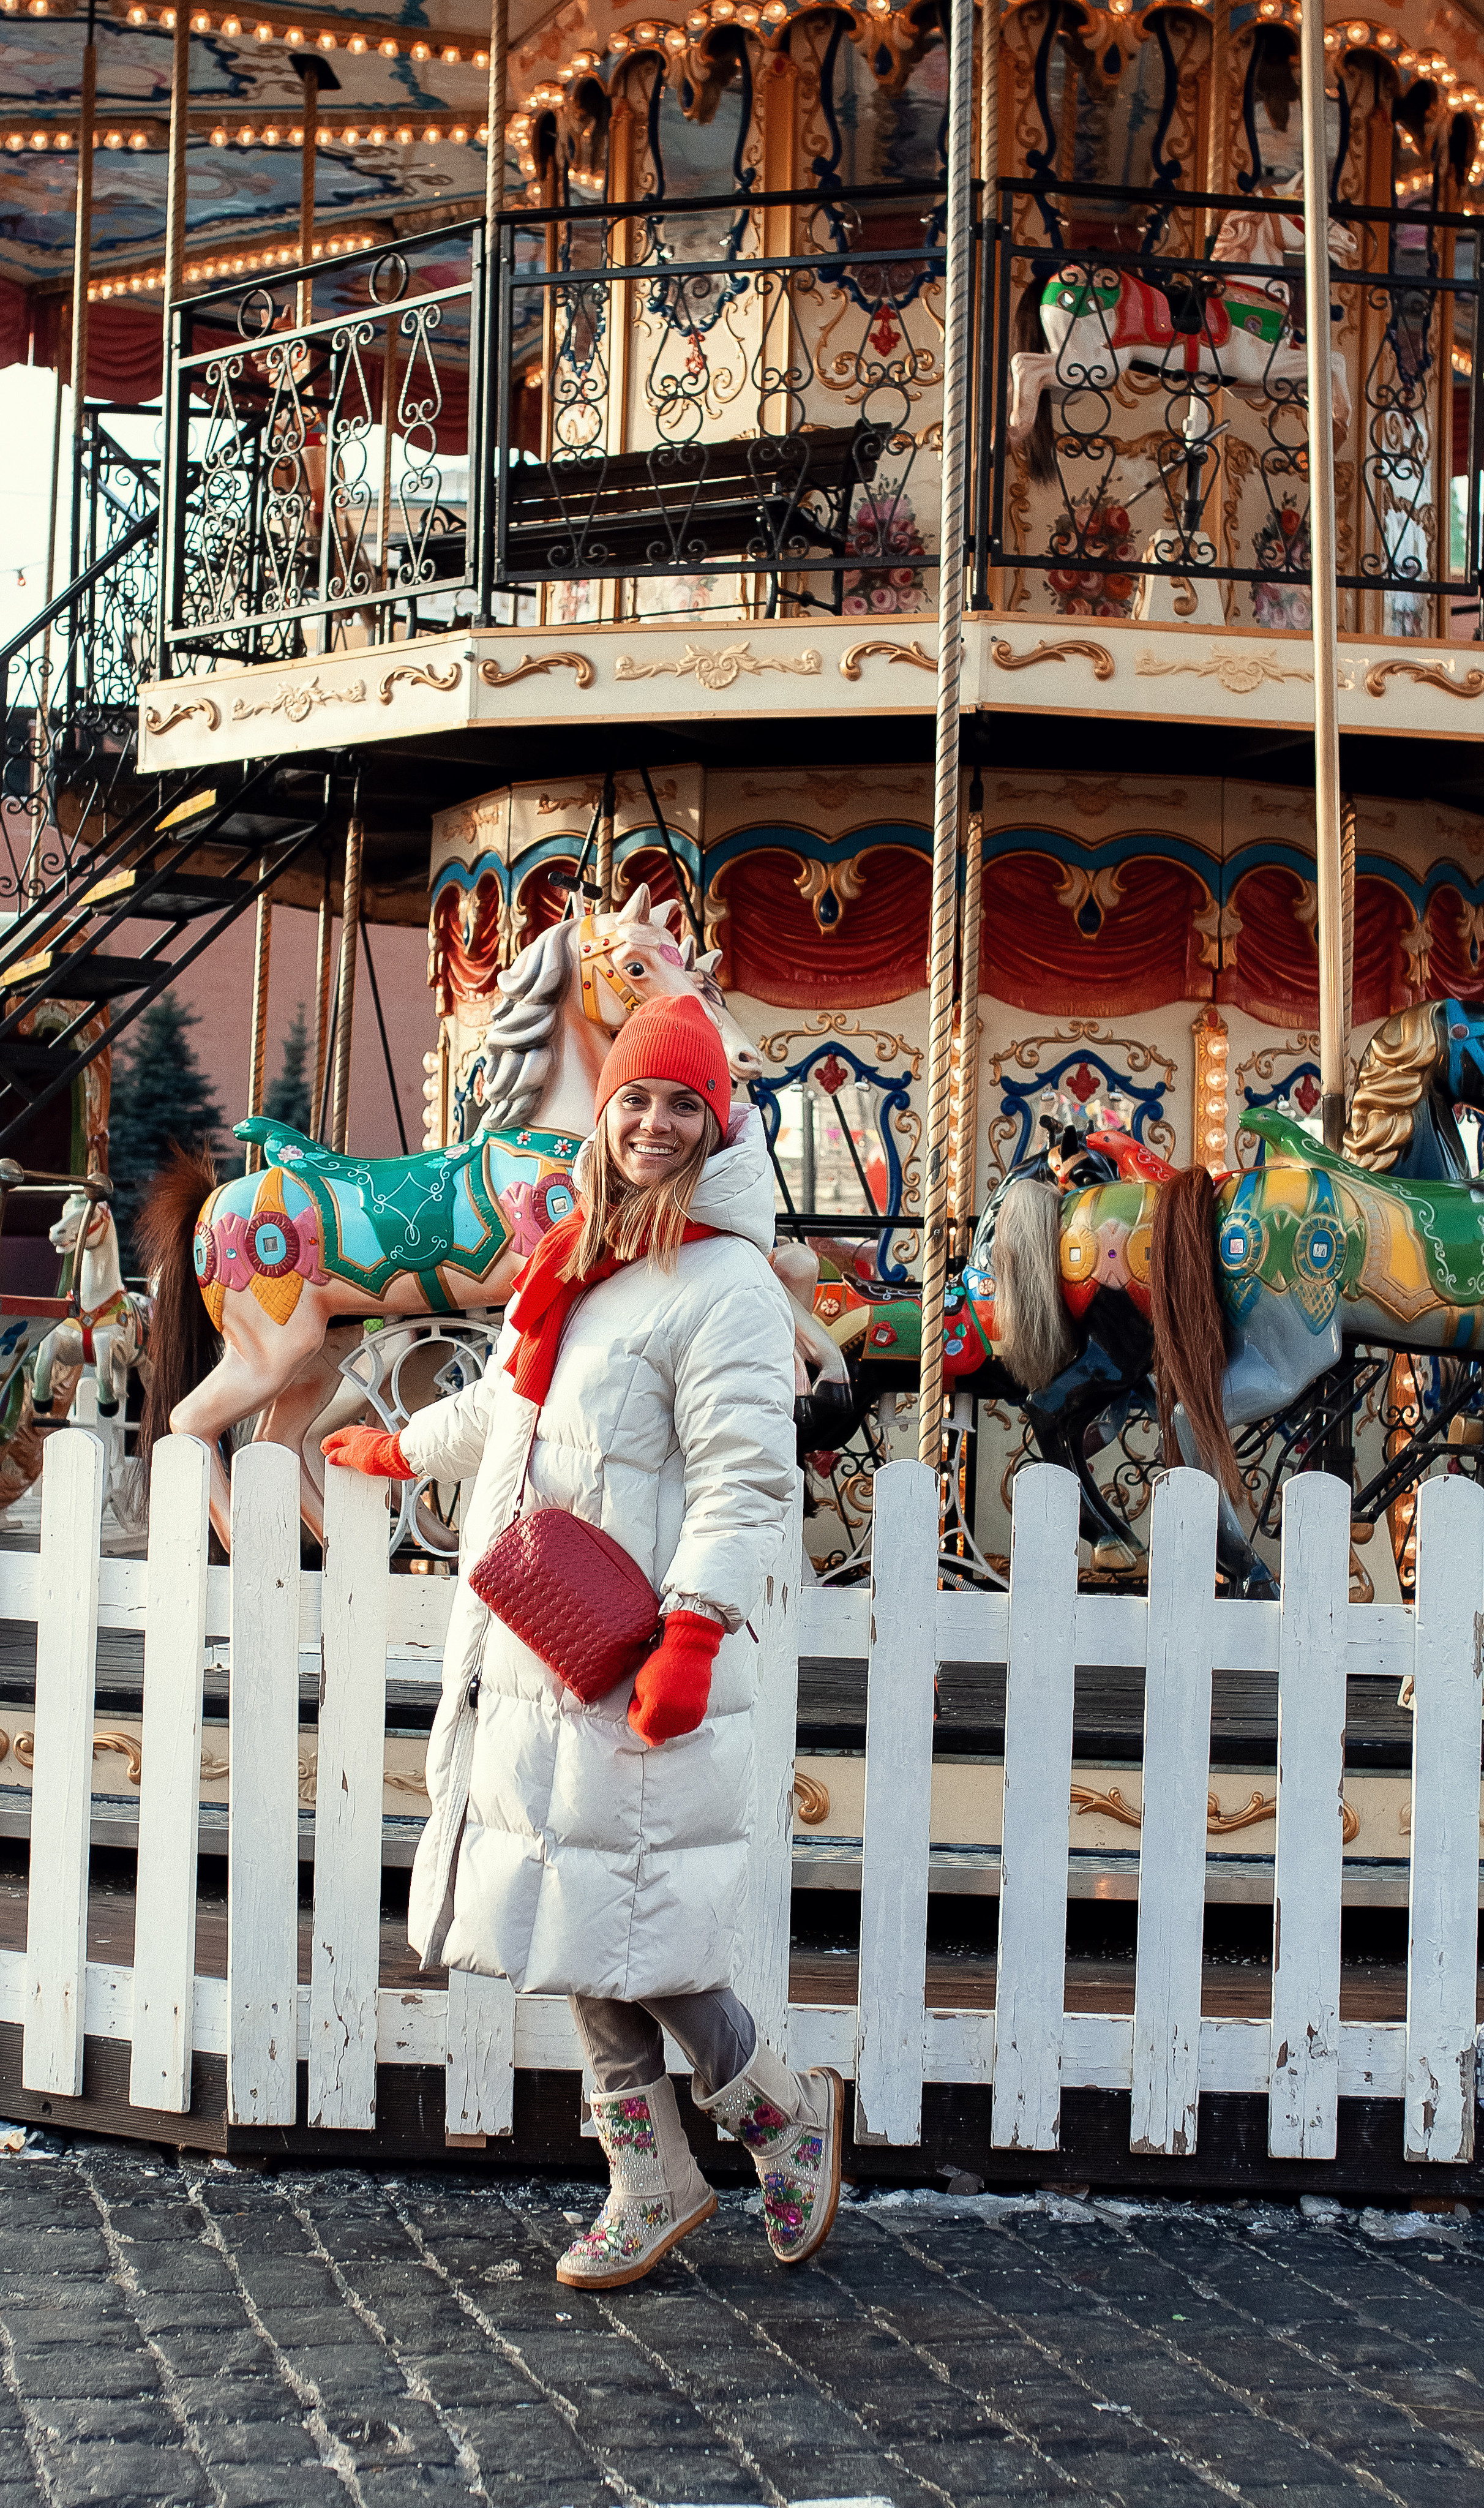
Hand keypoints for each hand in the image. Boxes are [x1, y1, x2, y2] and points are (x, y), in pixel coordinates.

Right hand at [320, 1426, 414, 1480]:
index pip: (335, 1438)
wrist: (399, 1457)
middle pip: (346, 1443)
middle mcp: (362, 1436)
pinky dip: (361, 1461)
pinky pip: (367, 1456)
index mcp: (352, 1433)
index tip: (324, 1450)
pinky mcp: (381, 1451)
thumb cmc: (378, 1453)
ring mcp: (372, 1443)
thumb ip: (340, 1457)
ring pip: (357, 1449)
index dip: (328, 1445)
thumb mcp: (351, 1457)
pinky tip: (361, 1468)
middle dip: (339, 1451)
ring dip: (350, 1457)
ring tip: (345, 1466)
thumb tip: (332, 1457)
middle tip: (332, 1459)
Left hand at [628, 1609, 722, 1746]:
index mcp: (657, 1709)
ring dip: (662, 1722)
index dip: (635, 1716)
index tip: (637, 1704)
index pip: (640, 1728)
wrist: (689, 1652)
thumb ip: (639, 1707)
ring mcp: (689, 1718)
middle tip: (649, 1703)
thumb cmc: (664, 1664)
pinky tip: (674, 1703)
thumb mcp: (641, 1684)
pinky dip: (676, 1719)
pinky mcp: (699, 1715)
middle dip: (648, 1721)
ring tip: (663, 1701)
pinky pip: (683, 1726)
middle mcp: (675, 1718)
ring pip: (669, 1733)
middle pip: (655, 1735)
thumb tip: (643, 1724)